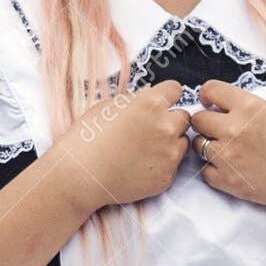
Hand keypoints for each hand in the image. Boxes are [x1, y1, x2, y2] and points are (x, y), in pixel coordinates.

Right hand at [58, 79, 189, 213]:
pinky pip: (174, 165)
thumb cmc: (87, 139)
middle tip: (151, 130)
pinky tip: (141, 166)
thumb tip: (148, 99)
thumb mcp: (108, 106)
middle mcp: (166, 126)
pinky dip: (162, 164)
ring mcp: (169, 153)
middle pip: (184, 117)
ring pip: (183, 142)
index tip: (162, 102)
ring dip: (170, 143)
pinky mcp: (167, 176)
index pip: (175, 89)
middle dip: (171, 120)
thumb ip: (135, 101)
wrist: (80, 175)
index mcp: (151, 103)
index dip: (167, 96)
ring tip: (144, 149)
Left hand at [187, 79, 265, 212]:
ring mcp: (229, 157)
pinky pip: (205, 172)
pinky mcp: (229, 181)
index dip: (207, 95)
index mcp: (249, 107)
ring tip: (225, 148)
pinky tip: (230, 167)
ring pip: (197, 145)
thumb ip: (251, 106)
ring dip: (208, 144)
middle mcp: (234, 130)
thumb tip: (230, 107)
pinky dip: (214, 169)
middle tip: (216, 127)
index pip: (210, 90)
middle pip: (197, 119)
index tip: (209, 101)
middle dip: (205, 121)